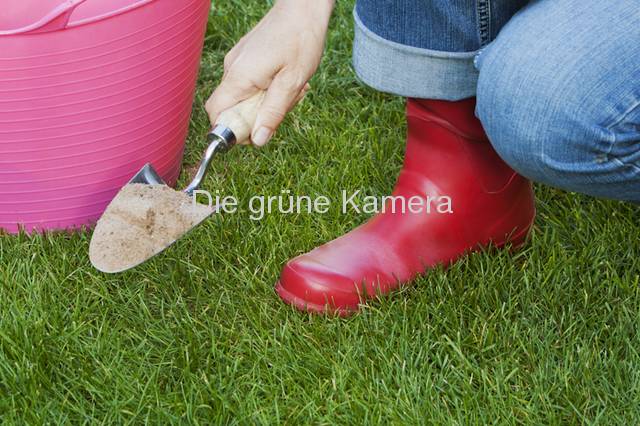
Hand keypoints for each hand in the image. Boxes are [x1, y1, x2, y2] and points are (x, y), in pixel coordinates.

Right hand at [205, 0, 333, 145]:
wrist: (303, 8)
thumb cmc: (300, 40)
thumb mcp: (292, 82)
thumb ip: (273, 112)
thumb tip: (258, 140)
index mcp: (239, 77)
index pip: (216, 113)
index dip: (232, 130)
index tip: (256, 131)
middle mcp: (232, 70)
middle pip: (233, 109)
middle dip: (257, 117)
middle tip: (285, 105)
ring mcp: (238, 63)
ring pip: (245, 98)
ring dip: (267, 103)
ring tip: (291, 89)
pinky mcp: (246, 60)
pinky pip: (251, 85)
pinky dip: (268, 90)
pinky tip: (286, 80)